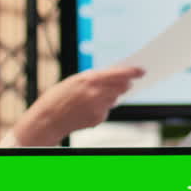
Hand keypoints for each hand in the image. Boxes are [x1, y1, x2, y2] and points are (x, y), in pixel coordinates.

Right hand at [7, 66, 144, 145]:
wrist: (48, 119)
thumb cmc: (58, 97)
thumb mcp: (75, 80)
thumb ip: (95, 77)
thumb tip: (116, 76)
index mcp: (90, 79)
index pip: (119, 74)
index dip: (133, 72)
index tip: (141, 71)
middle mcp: (97, 93)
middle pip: (122, 87)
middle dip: (124, 84)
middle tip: (123, 82)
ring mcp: (98, 107)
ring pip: (114, 98)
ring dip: (110, 96)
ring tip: (91, 98)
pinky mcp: (98, 118)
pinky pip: (107, 110)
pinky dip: (101, 108)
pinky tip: (87, 109)